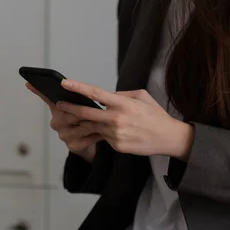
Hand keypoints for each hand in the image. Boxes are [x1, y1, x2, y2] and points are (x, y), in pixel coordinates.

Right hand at [25, 82, 101, 162]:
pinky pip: (87, 138)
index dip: (37, 90)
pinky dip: (97, 134)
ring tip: (104, 120)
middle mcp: (56, 121)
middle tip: (96, 108)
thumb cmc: (85, 119)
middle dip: (83, 111)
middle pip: (69, 112)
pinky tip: (103, 132)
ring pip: (81, 125)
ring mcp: (63, 134)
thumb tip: (68, 82)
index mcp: (57, 108)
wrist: (89, 142)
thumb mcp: (81, 104)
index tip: (29, 82)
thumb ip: (75, 94)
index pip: (46, 97)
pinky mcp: (72, 146)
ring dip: (94, 123)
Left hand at [57, 80, 193, 159]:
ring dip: (82, 122)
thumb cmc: (156, 115)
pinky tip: (103, 129)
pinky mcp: (116, 146)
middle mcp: (117, 119)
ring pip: (92, 126)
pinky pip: (103, 137)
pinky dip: (101, 132)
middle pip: (86, 113)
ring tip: (73, 117)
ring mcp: (115, 134)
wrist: (169, 138)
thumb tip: (107, 96)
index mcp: (123, 104)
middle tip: (59, 104)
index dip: (78, 87)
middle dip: (70, 108)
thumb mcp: (142, 97)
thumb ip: (122, 95)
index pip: (96, 93)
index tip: (65, 83)